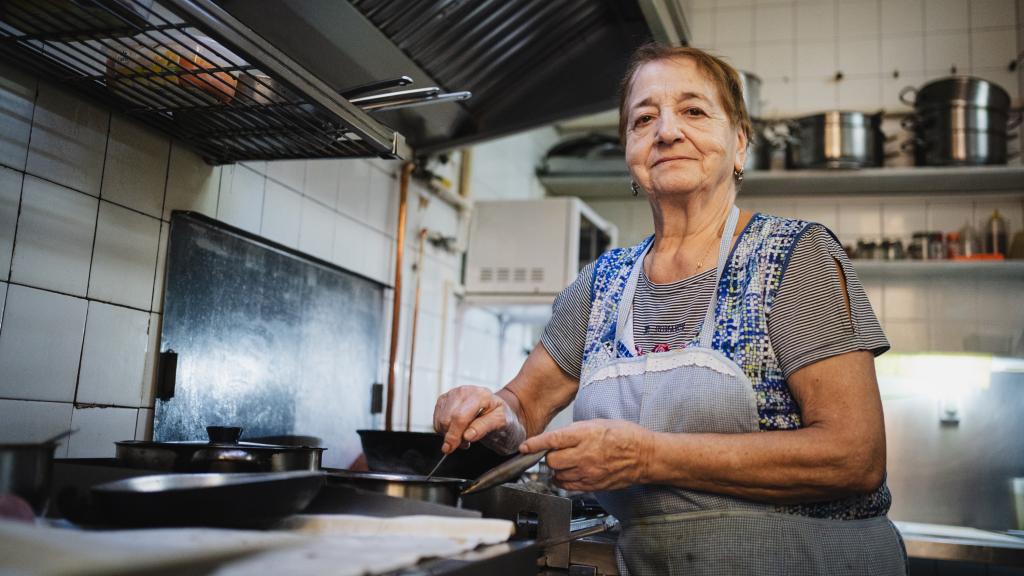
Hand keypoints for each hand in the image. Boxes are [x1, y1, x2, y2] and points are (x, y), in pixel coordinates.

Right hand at [433, 386, 523, 453]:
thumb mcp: (501, 422)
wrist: (498, 411)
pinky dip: (443, 430)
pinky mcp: (444, 400)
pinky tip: (457, 431)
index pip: (460, 417)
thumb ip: (485, 427)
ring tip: (464, 436)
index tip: (451, 448)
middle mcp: (464, 391)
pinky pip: (436, 420)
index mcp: (480, 395)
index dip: (454, 435)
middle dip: (453, 436)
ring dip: (448, 434)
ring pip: (440, 420)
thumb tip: (467, 435)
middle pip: (447, 419)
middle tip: (466, 442)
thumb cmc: (502, 416)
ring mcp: (453, 394)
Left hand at [520, 419, 652, 490]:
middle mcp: (585, 455)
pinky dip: (564, 480)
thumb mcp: (598, 423)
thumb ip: (576, 431)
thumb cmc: (626, 436)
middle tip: (557, 452)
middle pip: (552, 461)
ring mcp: (589, 473)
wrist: (645, 455)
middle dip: (550, 456)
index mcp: (586, 435)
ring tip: (568, 462)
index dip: (535, 444)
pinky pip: (568, 486)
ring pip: (558, 475)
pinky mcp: (592, 486)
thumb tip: (558, 437)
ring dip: (557, 469)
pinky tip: (571, 472)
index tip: (524, 447)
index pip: (553, 440)